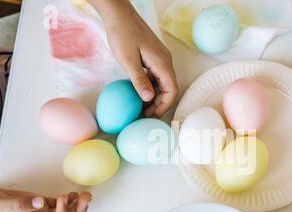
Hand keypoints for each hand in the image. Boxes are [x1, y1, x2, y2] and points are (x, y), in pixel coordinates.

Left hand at [90, 0, 177, 116]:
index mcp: (162, 63)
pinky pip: (156, 76)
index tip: (152, 115)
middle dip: (159, 103)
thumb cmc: (122, 34)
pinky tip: (138, 91)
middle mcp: (165, 62)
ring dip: (154, 96)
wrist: (119, 15)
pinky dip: (150, 86)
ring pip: (162, 83)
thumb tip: (148, 98)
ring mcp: (160, 59)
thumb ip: (139, 80)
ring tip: (140, 106)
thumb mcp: (128, 61)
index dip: (164, 106)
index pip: (172, 90)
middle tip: (144, 114)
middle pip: (169, 89)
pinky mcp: (153, 57)